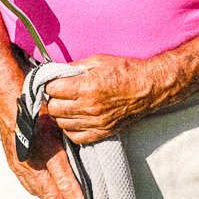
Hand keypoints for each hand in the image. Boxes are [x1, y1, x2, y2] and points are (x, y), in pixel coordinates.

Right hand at [0, 79, 85, 198]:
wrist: (3, 82)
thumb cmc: (31, 97)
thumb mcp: (52, 121)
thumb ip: (63, 150)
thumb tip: (75, 182)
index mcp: (37, 153)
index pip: (59, 186)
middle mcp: (26, 161)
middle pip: (48, 193)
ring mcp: (17, 160)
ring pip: (38, 189)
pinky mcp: (13, 156)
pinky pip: (29, 181)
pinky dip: (42, 190)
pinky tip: (50, 192)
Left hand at [41, 54, 170, 143]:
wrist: (148, 88)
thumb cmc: (124, 72)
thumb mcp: (97, 61)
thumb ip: (73, 68)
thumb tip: (54, 72)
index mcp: (86, 87)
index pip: (52, 89)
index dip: (51, 83)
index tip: (55, 81)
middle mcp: (89, 107)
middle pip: (54, 108)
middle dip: (54, 98)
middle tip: (60, 92)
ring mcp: (95, 123)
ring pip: (61, 123)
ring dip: (61, 114)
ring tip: (69, 104)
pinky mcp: (101, 133)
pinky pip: (75, 137)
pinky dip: (71, 128)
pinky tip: (76, 118)